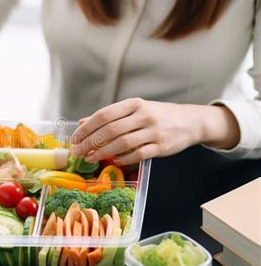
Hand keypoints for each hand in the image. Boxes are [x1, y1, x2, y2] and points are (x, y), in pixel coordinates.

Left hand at [71, 98, 239, 164]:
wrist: (191, 121)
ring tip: (90, 158)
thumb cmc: (157, 115)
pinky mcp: (161, 146)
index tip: (75, 137)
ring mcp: (153, 131)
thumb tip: (83, 122)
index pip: (104, 114)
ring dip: (102, 152)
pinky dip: (123, 159)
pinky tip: (113, 161)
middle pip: (110, 130)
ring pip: (121, 143)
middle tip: (78, 151)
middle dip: (90, 142)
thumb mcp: (134, 110)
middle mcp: (143, 115)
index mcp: (134, 104)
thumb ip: (110, 116)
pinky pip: (137, 155)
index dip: (87, 127)